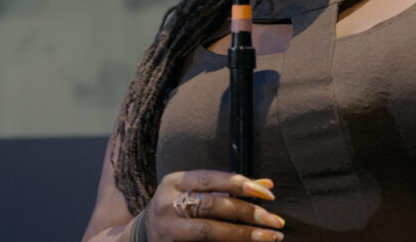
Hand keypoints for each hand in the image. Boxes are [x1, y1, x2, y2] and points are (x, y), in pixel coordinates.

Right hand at [146, 170, 285, 241]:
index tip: (268, 195)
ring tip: (270, 237)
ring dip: (243, 234)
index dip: (240, 184)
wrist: (140, 236)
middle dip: (247, 212)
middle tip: (275, 221)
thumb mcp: (196, 192)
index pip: (211, 179)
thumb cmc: (178, 208)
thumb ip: (230, 188)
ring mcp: (167, 229)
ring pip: (208, 231)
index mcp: (174, 182)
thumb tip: (268, 185)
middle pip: (212, 205)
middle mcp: (167, 204)